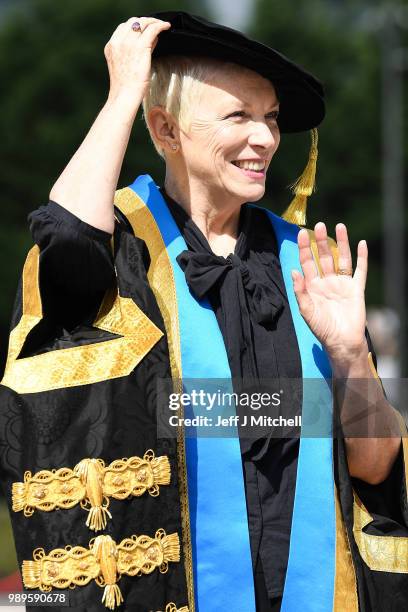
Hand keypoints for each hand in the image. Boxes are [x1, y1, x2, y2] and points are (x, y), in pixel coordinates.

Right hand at [104, 16, 170, 104]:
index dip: (135, 26)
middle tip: (155, 26)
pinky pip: (152, 30)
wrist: (125, 96)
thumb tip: (151, 39)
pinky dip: (160, 26)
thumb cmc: (127, 87)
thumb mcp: (126, 66)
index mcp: (111, 47)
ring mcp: (128, 44)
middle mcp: (118, 42)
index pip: (123, 27)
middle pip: (133, 22)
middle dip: (145, 22)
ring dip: (154, 22)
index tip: (144, 30)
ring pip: (143, 23)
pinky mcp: (140, 47)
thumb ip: (134, 52)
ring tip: (162, 26)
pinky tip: (166, 27)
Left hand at [292, 222, 367, 361]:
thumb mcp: (306, 310)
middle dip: (321, 241)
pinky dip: (362, 257)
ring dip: (341, 243)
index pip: (307, 262)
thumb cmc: (322, 328)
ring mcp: (342, 284)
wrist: (342, 341)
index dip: (304, 248)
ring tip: (339, 226)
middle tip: (319, 225)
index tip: (301, 233)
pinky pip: (360, 270)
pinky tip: (361, 244)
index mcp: (312, 286)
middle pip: (323, 257)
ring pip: (341, 259)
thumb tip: (293, 270)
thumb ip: (300, 291)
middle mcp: (327, 282)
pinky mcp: (357, 289)